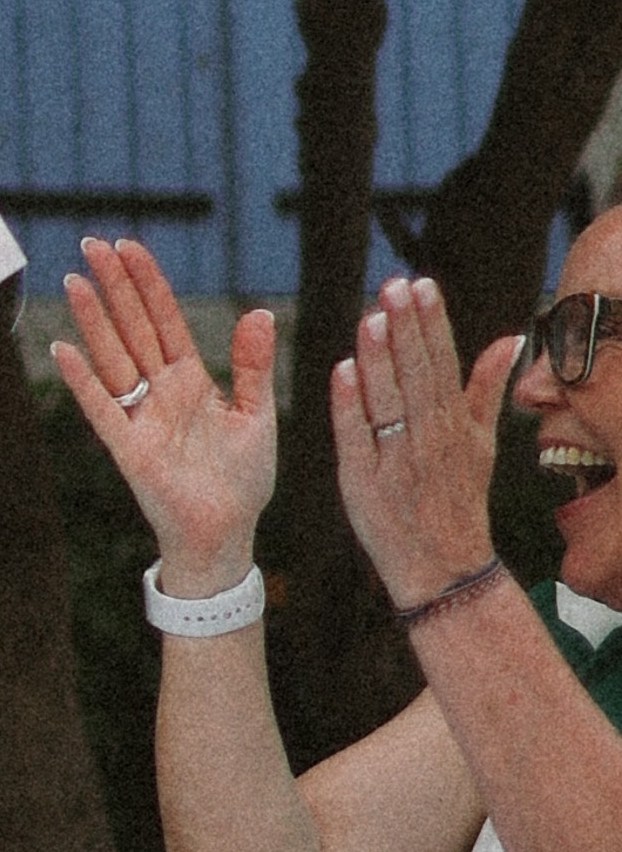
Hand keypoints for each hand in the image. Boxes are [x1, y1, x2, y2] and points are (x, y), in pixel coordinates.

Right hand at [52, 235, 277, 576]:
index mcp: (191, 380)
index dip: (148, 283)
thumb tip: (259, 312)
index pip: (165, 319)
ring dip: (94, 320)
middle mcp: (160, 391)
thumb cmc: (241, 480)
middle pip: (133, 327)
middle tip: (91, 244)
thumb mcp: (257, 415)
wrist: (227, 535)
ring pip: (114, 357)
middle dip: (114, 286)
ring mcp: (141, 417)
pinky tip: (63, 349)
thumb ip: (252, 365)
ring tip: (75, 281)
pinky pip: (102, 409)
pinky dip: (82, 381)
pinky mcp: (129, 448)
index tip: (130, 246)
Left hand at [326, 268, 514, 615]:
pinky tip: (342, 371)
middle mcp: (429, 439)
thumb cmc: (458, 498)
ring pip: (387, 401)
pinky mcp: (364, 482)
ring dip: (379, 358)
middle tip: (394, 285)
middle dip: (407, 329)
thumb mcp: (481, 443)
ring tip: (371, 317)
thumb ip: (487, 388)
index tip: (423, 284)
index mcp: (454, 425)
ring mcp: (397, 460)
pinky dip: (350, 406)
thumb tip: (510, 339)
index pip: (442, 364)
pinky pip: (357, 438)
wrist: (444, 567)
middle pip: (417, 376)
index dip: (432, 323)